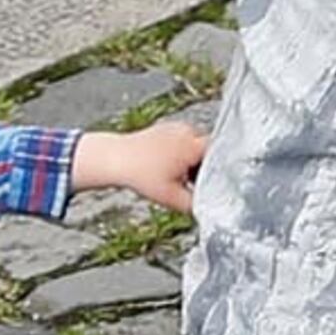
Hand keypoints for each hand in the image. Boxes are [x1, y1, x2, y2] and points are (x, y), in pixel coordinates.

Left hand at [73, 121, 205, 212]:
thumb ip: (196, 205)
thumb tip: (209, 208)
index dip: (218, 172)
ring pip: (197, 146)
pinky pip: (185, 141)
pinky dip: (182, 153)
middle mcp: (188, 130)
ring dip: (193, 161)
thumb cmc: (140, 175)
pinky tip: (169, 167)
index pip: (220, 156)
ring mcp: (177, 126)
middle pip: (209, 151)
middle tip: (192, 183)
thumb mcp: (172, 198)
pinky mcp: (168, 127)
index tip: (210, 184)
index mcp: (193, 145)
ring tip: (179, 176)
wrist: (114, 159)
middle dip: (204, 167)